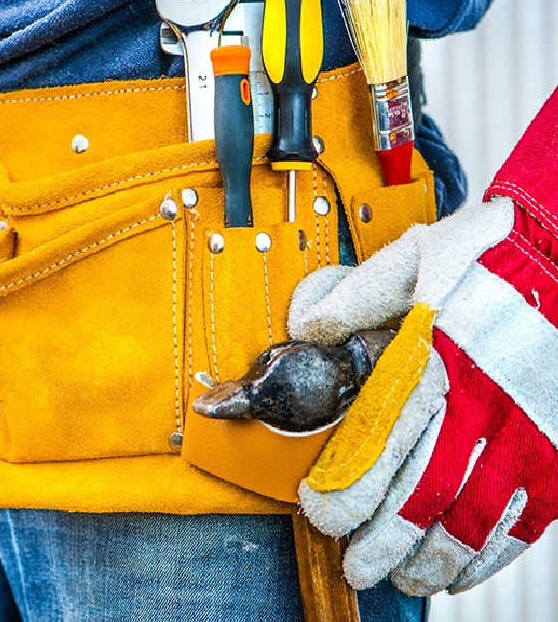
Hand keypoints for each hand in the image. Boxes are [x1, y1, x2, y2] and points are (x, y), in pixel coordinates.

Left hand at [288, 194, 557, 595]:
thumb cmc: (492, 259)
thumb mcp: (414, 258)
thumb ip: (354, 297)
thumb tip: (304, 329)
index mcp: (435, 360)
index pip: (380, 442)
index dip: (346, 487)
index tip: (320, 509)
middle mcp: (481, 404)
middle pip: (422, 493)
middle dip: (381, 539)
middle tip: (354, 563)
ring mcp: (526, 434)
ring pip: (472, 519)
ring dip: (430, 557)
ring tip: (399, 577)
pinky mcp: (557, 451)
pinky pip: (525, 520)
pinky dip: (490, 555)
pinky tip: (461, 571)